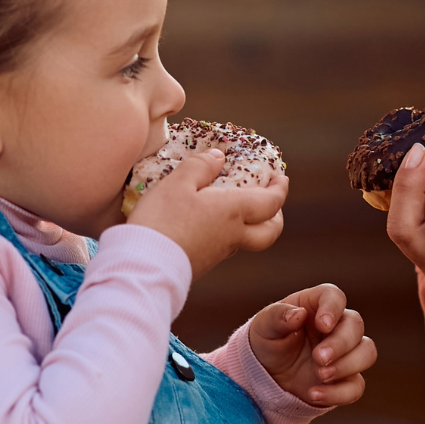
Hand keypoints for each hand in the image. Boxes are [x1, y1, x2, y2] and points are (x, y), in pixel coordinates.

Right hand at [126, 149, 286, 276]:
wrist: (144, 266)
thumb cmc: (162, 220)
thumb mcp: (177, 183)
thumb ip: (199, 166)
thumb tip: (218, 157)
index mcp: (233, 211)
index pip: (271, 202)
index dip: (279, 189)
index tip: (280, 178)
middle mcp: (232, 235)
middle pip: (269, 232)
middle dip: (275, 215)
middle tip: (269, 201)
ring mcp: (217, 253)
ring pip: (246, 240)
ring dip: (249, 224)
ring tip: (232, 206)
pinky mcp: (201, 263)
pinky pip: (223, 246)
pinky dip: (225, 232)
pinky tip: (206, 222)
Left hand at [244, 283, 377, 407]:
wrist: (266, 375)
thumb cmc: (267, 342)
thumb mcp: (263, 327)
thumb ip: (277, 317)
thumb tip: (298, 315)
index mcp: (316, 306)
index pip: (334, 297)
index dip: (333, 308)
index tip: (323, 324)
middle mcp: (337, 326)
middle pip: (355, 325)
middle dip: (340, 343)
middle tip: (318, 357)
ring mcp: (345, 353)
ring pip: (366, 353)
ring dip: (347, 365)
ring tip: (320, 374)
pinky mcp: (345, 380)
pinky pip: (356, 386)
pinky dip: (338, 393)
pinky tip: (314, 394)